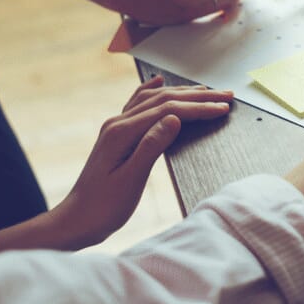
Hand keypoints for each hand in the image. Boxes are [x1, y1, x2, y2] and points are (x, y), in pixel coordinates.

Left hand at [52, 77, 234, 247]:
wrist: (77, 220)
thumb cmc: (104, 206)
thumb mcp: (131, 180)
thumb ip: (151, 146)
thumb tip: (174, 119)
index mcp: (123, 133)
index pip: (169, 111)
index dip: (199, 108)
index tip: (223, 108)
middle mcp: (118, 123)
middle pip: (163, 99)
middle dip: (198, 96)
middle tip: (226, 96)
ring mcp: (116, 127)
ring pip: (153, 99)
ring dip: (182, 93)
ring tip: (207, 91)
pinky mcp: (116, 135)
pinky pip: (137, 105)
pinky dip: (151, 91)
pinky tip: (158, 83)